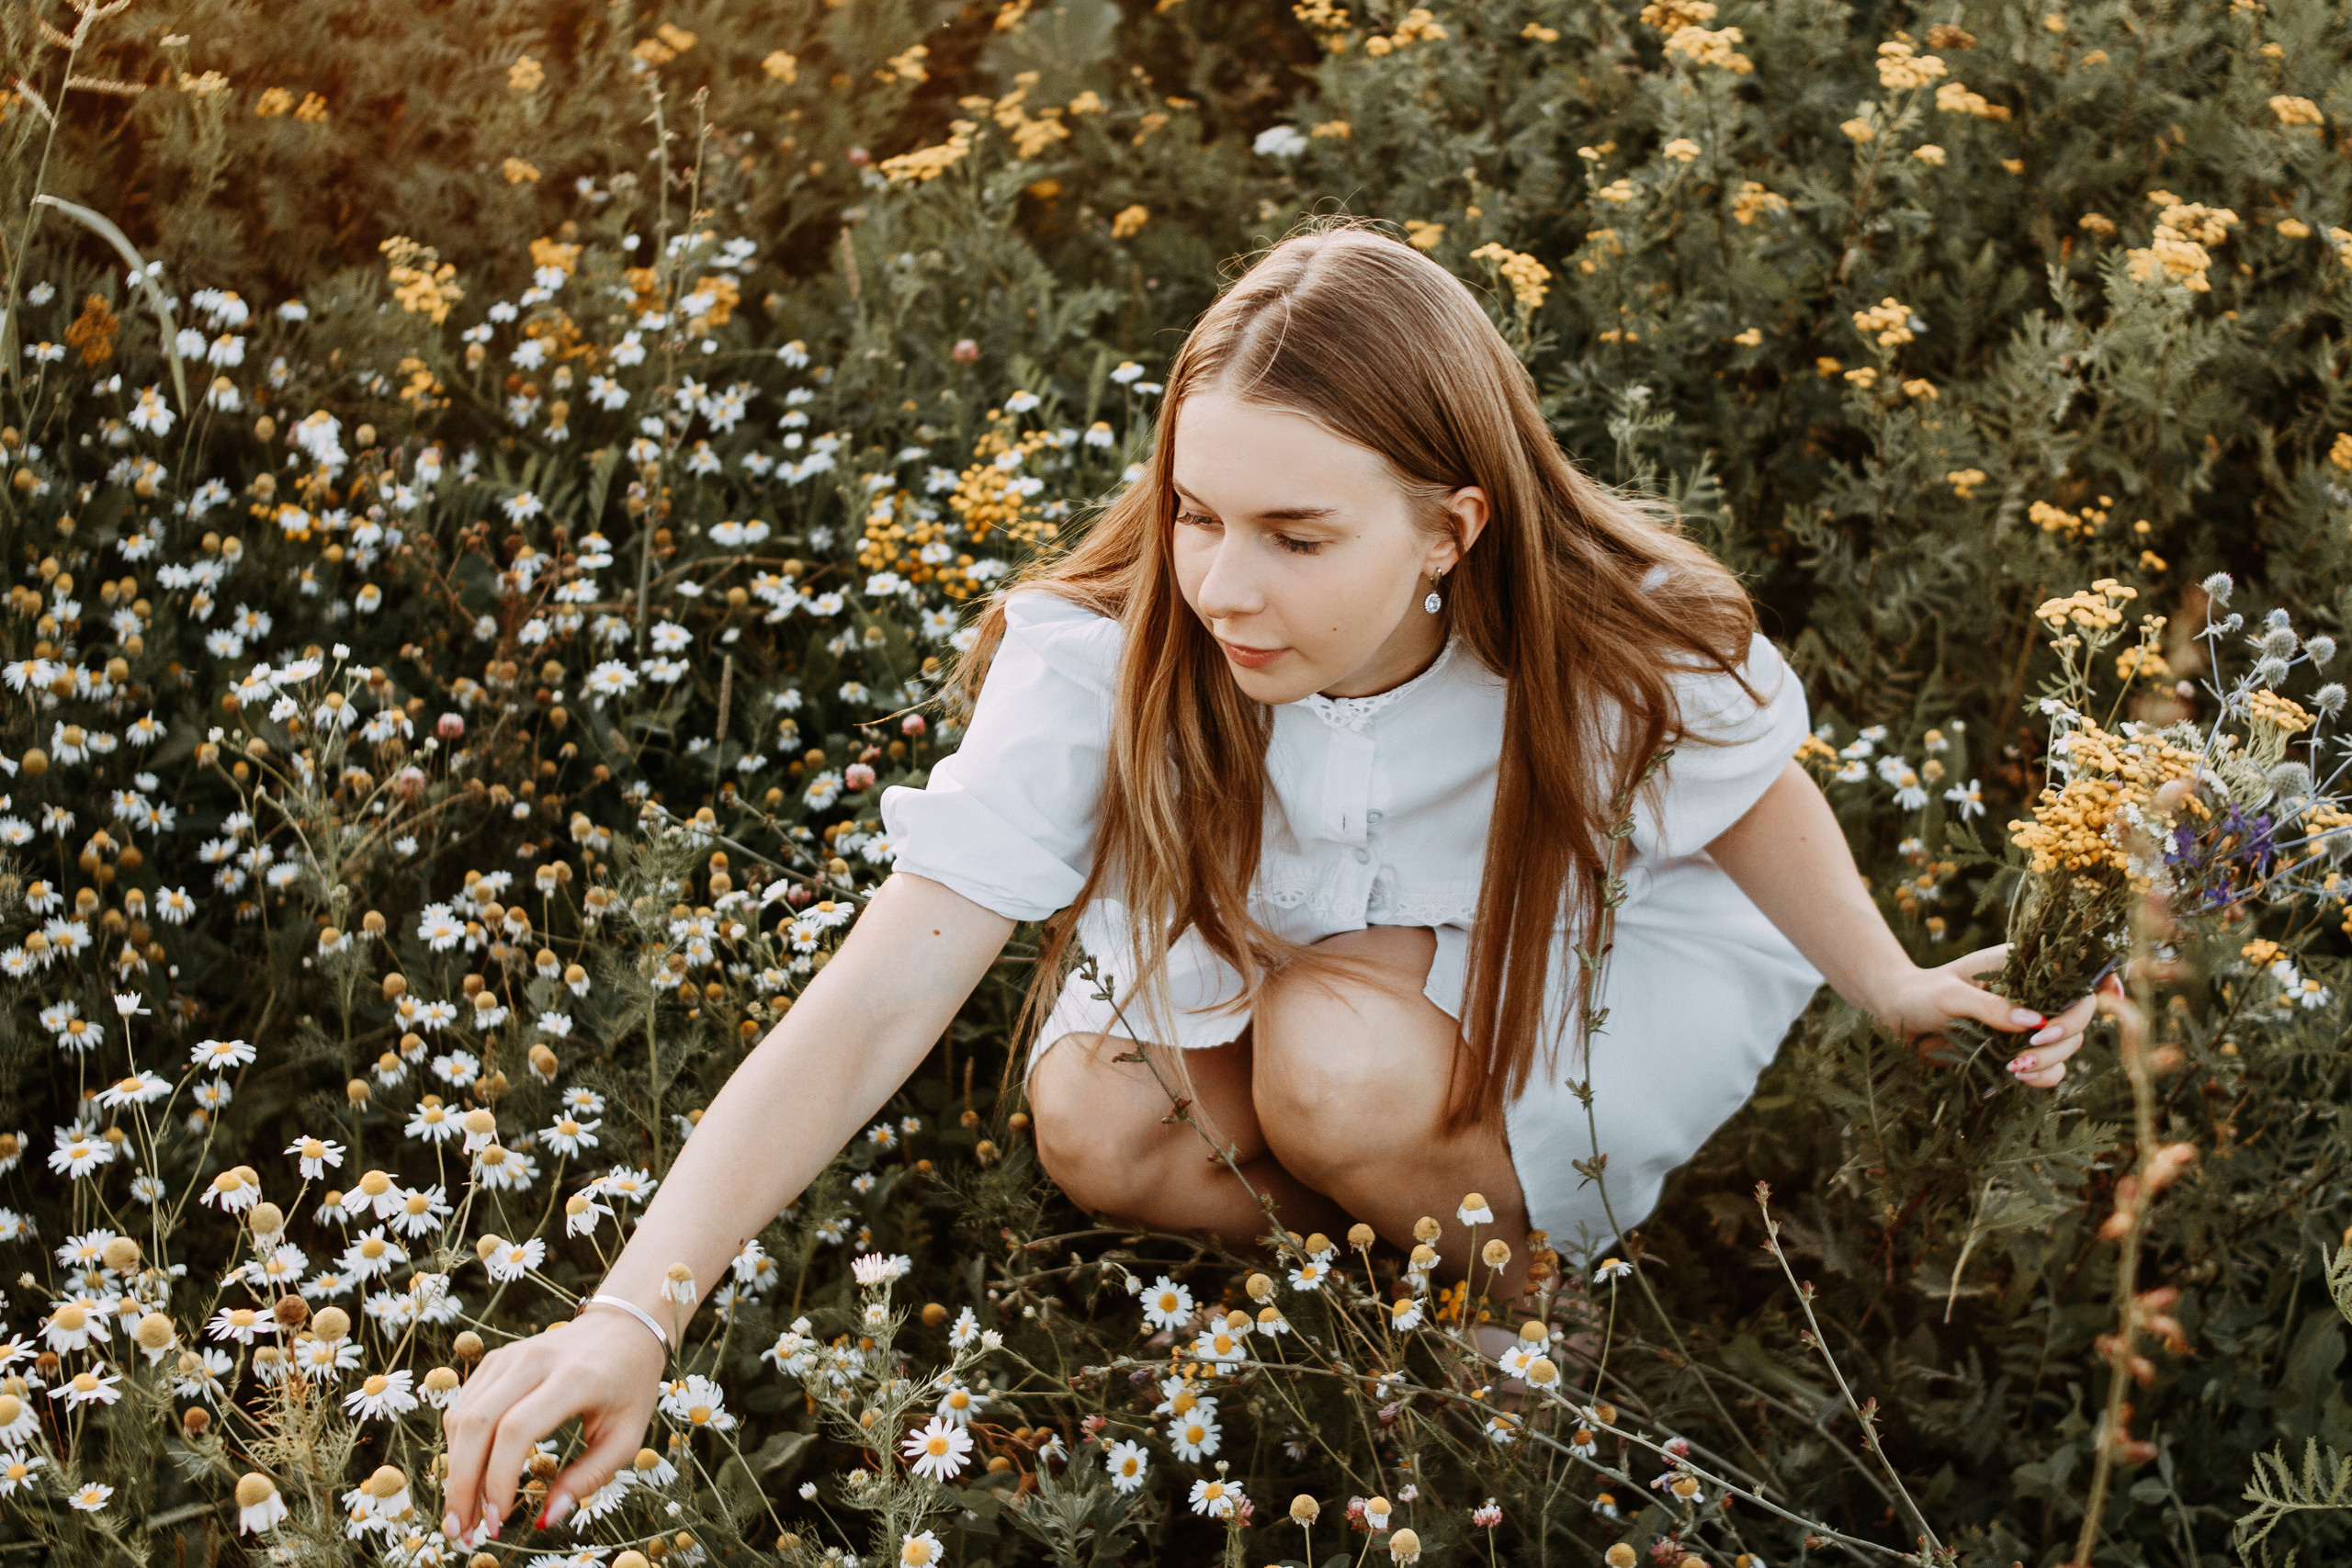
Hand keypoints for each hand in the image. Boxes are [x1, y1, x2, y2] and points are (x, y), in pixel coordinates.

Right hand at [441, 1307, 667, 1539]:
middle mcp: (536, 1360)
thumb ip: (588, 1478)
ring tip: (464, 1512)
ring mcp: (511, 1355)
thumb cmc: (630, 1386)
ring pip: (462, 1416)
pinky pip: (464, 1405)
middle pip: (477, 1423)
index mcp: (575, 1378)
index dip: (497, 1479)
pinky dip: (459, 1446)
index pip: (516, 1429)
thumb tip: (545, 1520)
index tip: (499, 1521)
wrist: (625, 1327)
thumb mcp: (626, 1436)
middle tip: (462, 1530)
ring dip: (455, 1470)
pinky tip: (470, 1476)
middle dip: (462, 1484)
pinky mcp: (497, 1358)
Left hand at [1872, 943, 2116, 1088]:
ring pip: (2068, 1047)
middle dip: (2064, 1034)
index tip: (2108, 997)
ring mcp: (2029, 1027)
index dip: (2102, 982)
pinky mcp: (2018, 1053)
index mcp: (2024, 967)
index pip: (2077, 972)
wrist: (1896, 1019)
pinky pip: (2049, 1071)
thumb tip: (2033, 1022)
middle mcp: (2034, 996)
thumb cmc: (1920, 995)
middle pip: (2080, 1016)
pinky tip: (2016, 1078)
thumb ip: (1989, 1006)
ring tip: (2014, 1067)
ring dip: (2051, 1061)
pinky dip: (2041, 1078)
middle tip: (2030, 1045)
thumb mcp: (1949, 996)